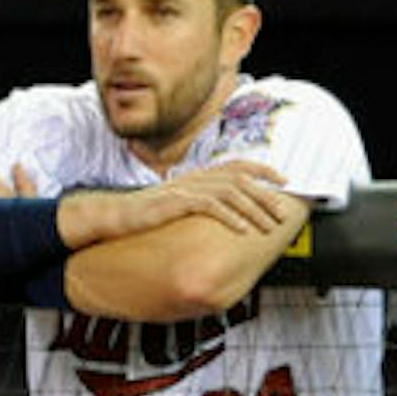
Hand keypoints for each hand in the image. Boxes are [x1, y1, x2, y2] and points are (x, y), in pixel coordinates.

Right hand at [59, 159, 295, 246]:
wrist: (112, 216)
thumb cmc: (142, 215)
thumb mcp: (174, 205)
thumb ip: (197, 203)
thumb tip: (221, 215)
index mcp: (196, 175)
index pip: (237, 165)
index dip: (263, 170)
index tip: (283, 181)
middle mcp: (194, 177)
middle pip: (240, 179)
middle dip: (266, 195)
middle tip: (283, 213)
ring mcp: (185, 189)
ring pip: (231, 192)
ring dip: (254, 209)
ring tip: (268, 225)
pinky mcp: (175, 202)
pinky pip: (210, 206)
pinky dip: (230, 217)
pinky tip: (241, 230)